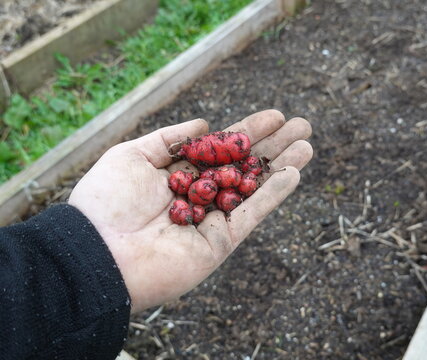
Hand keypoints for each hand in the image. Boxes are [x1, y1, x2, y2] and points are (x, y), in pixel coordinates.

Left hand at [68, 110, 312, 312]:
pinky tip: (293, 174)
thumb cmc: (107, 201)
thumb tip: (205, 124)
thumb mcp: (132, 155)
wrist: (97, 251)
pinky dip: (272, 195)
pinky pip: (251, 215)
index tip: (274, 115)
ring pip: (255, 189)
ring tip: (308, 145)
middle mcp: (201, 195)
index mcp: (181, 174)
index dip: (248, 131)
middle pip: (245, 166)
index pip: (222, 148)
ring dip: (283, 167)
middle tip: (303, 126)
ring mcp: (213, 219)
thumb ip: (170, 139)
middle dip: (274, 146)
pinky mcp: (220, 242)